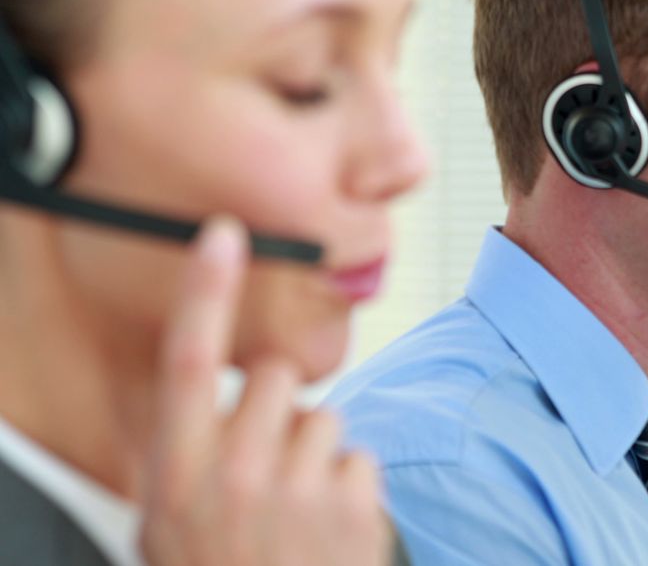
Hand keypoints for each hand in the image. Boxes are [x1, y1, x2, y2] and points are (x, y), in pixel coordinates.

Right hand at [139, 217, 389, 565]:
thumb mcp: (167, 531)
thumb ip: (187, 462)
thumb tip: (218, 406)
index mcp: (180, 478)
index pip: (188, 363)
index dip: (204, 292)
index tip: (224, 235)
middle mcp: (237, 475)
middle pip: (277, 378)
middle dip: (278, 409)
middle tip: (268, 465)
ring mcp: (300, 490)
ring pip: (326, 419)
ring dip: (316, 455)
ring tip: (300, 512)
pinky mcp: (355, 506)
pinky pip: (360, 458)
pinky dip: (350, 488)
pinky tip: (330, 530)